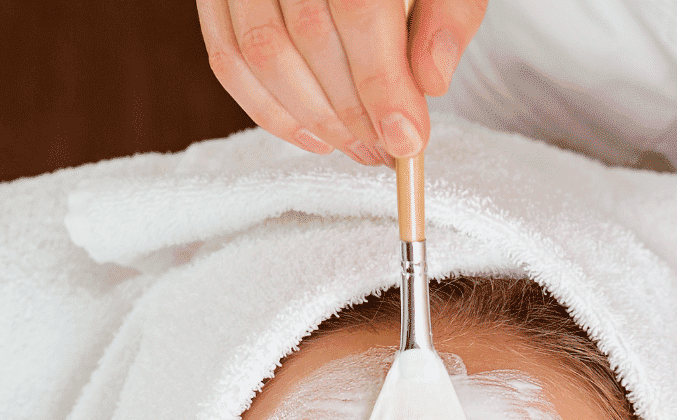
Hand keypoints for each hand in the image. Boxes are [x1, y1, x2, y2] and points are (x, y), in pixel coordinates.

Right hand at [197, 0, 486, 165]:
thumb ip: (450, 12)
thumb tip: (431, 81)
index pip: (357, 8)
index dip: (381, 83)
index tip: (406, 139)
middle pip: (308, 36)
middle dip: (352, 112)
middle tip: (387, 150)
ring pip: (262, 53)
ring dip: (314, 119)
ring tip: (358, 146)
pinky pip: (227, 56)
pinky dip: (268, 110)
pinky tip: (314, 135)